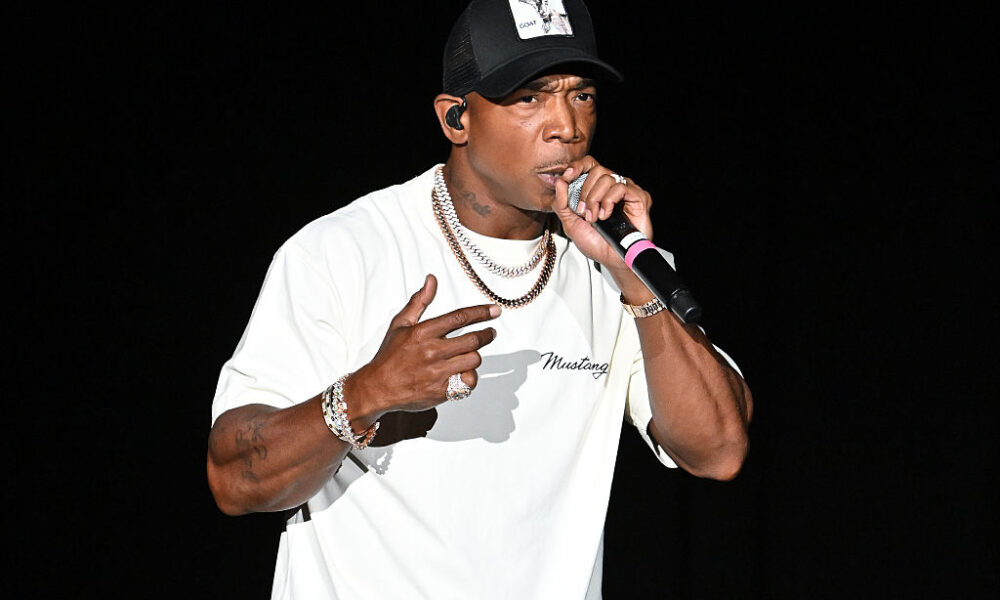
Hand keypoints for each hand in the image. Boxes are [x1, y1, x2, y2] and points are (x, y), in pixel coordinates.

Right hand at [346, 274, 500, 423]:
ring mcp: (437, 373)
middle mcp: (431, 352)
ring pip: (473, 360)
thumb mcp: (400, 324)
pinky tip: (462, 373)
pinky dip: (469, 377)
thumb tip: (431, 280)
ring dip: (474, 356)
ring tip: (468, 355)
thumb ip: (419, 302)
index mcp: (422, 332)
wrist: (377, 388)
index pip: (460, 318)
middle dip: (486, 335)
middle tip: (490, 333)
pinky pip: (468, 382)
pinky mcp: (441, 391)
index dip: (481, 313)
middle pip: (473, 340)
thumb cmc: (389, 356)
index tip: (495, 310)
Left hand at [551, 156, 653, 271]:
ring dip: (596, 199)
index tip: (567, 176)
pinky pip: (621, 187)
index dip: (577, 166)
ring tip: (595, 218)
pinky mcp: (639, 197)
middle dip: (585, 192)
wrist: (611, 259)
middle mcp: (612, 186)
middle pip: (597, 169)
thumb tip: (559, 181)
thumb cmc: (594, 243)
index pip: (588, 164)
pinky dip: (609, 201)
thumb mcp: (570, 223)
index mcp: (596, 188)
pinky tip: (606, 215)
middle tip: (584, 212)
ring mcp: (626, 190)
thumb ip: (561, 203)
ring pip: (608, 177)